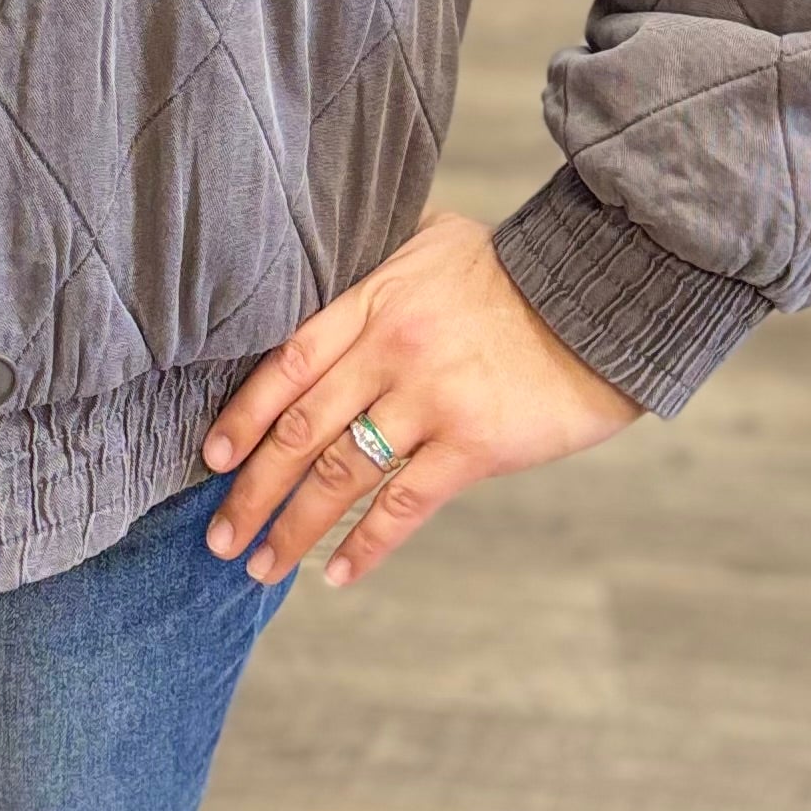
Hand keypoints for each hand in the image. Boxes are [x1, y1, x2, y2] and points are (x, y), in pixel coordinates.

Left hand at [199, 210, 640, 588]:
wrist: (599, 297)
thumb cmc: (515, 268)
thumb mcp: (433, 235)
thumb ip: (377, 256)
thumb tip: (332, 250)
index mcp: (374, 301)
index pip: (287, 363)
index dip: (242, 413)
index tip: (211, 457)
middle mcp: (391, 353)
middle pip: (301, 429)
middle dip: (253, 489)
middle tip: (218, 534)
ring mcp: (430, 401)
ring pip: (340, 475)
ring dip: (293, 527)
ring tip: (259, 565)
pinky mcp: (472, 446)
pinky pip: (404, 505)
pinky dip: (366, 544)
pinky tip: (336, 574)